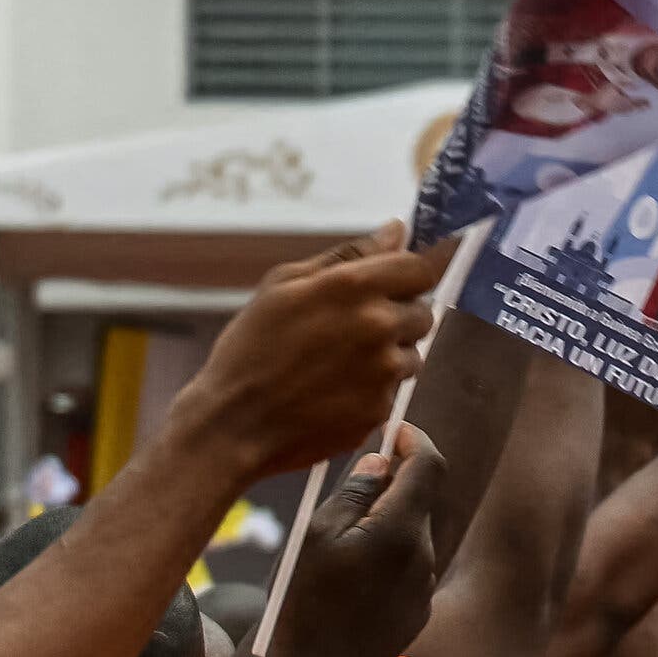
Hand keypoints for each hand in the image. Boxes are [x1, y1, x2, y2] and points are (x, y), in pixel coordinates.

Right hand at [183, 231, 447, 480]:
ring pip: (412, 354)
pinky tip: (334, 391)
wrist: (233, 425)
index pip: (422, 267)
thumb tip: (396, 231)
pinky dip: (373, 388)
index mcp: (353, 286)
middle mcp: (378, 326)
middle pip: (424, 312)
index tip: (412, 275)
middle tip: (357, 326)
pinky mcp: (381, 409)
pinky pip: (393, 390)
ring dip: (389, 354)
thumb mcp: (283, 284)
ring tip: (339, 363)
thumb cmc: (250, 349)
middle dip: (399, 315)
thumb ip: (348, 255)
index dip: (418, 270)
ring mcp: (383, 372)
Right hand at [275, 428, 443, 656]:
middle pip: (421, 495)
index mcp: (401, 529)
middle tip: (354, 479)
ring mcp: (425, 582)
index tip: (391, 430)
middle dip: (394, 479)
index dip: (412, 438)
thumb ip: (353, 494)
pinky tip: (352, 574)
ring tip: (342, 535)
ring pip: (414, 529)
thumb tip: (379, 462)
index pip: (427, 463)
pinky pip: (409, 562)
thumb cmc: (311, 607)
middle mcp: (424, 552)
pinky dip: (388, 550)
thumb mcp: (317, 539)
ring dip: (388, 518)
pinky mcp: (419, 606)